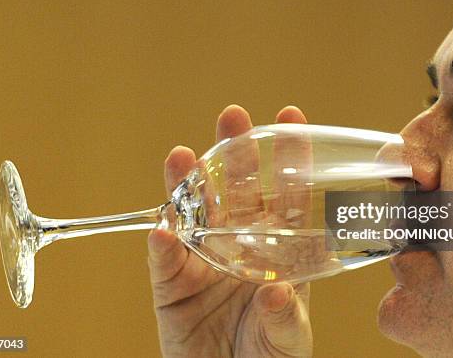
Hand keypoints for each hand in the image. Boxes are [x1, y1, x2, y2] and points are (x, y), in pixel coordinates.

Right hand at [148, 105, 312, 357]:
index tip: (290, 120)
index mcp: (276, 250)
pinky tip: (162, 226)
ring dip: (187, 185)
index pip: (285, 196)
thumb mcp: (289, 340)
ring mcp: (203, 261)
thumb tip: (277, 291)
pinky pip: (165, 261)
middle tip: (233, 117)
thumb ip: (285, 317)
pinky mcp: (171, 285)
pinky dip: (162, 245)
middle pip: (236, 193)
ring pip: (194, 214)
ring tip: (182, 157)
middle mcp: (238, 246)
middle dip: (235, 154)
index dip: (288, 159)